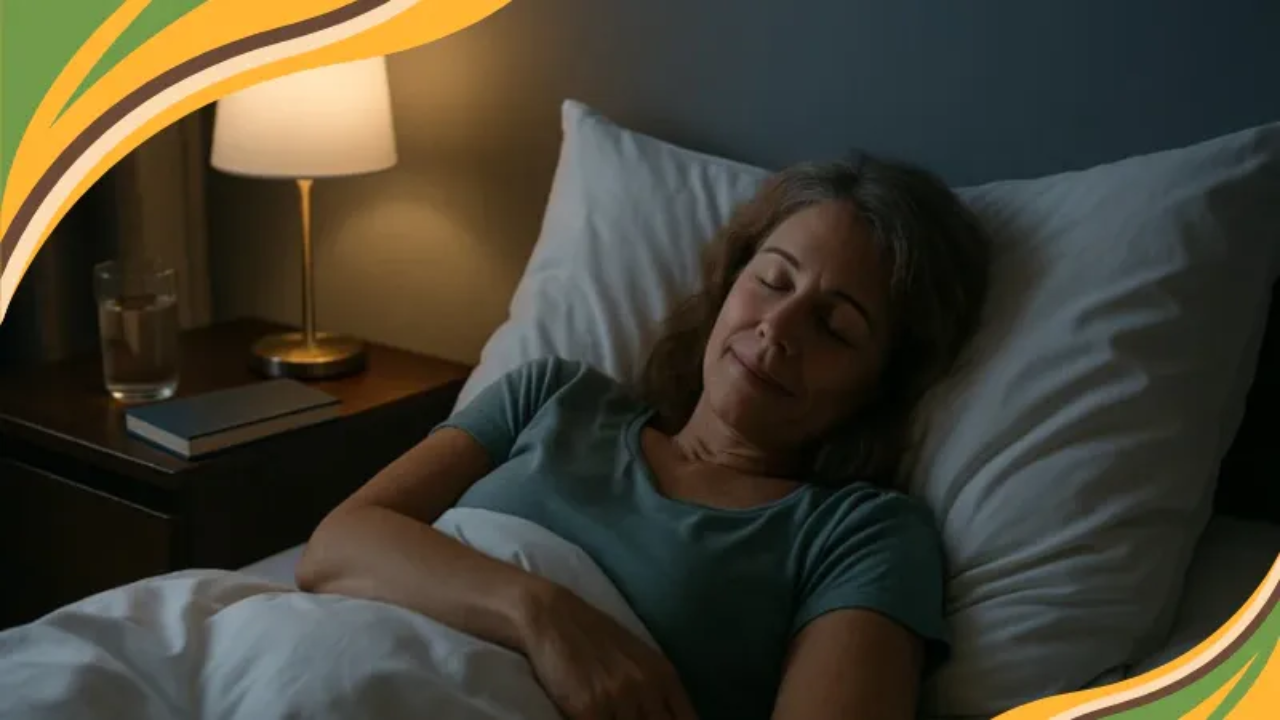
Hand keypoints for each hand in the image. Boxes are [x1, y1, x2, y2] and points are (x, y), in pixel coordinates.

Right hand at [516, 581, 699, 719]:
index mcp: (664, 675)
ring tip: (612, 717)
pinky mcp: (589, 709)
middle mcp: (647, 687)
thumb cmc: (593, 636)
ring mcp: (619, 699)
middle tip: (631, 719)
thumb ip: (657, 690)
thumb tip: (666, 717)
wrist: (552, 616)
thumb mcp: (638, 658)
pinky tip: (588, 718)